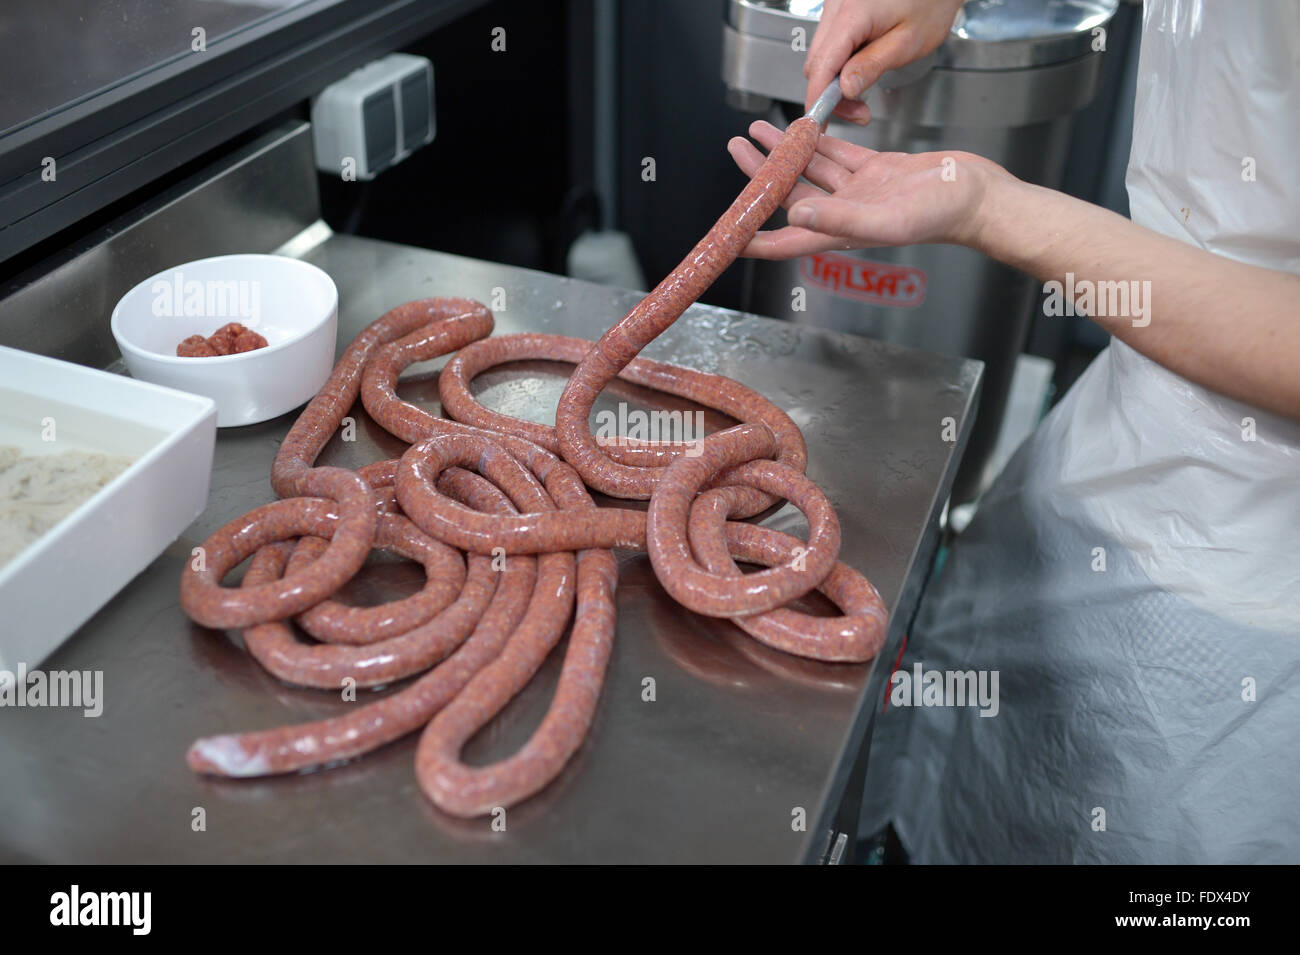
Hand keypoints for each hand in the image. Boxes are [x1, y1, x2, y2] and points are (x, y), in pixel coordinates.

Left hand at [726, 120, 1009, 256]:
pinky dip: (820, 141)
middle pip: (790, 194)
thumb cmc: (943, 215)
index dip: (756, 239)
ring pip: (811, 169)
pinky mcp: (877, 170)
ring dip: (784, 151)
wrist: (979, 196)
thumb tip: (796, 216)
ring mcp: (860, 191)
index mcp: (842, 231)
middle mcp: (845, 213)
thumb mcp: (888, 218)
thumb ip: (841, 219)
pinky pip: (839, 154)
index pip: (787, 240)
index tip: (729, 235)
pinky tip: (802, 128)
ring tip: (757, 131)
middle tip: (736, 148)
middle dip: (761, 174)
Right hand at [804, 0, 966, 123]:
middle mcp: (837, 6)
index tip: (822, 122)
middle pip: (816, 63)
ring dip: (834, 80)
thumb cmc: (931, 3)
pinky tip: (858, 68)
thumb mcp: (907, 42)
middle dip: (830, 93)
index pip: (822, 65)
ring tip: (861, 90)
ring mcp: (835, 5)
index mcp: (852, 13)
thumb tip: (845, 89)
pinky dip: (838, 63)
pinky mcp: (839, 9)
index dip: (819, 98)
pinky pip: (829, 44)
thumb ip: (872, 65)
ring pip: (819, 55)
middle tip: (858, 112)